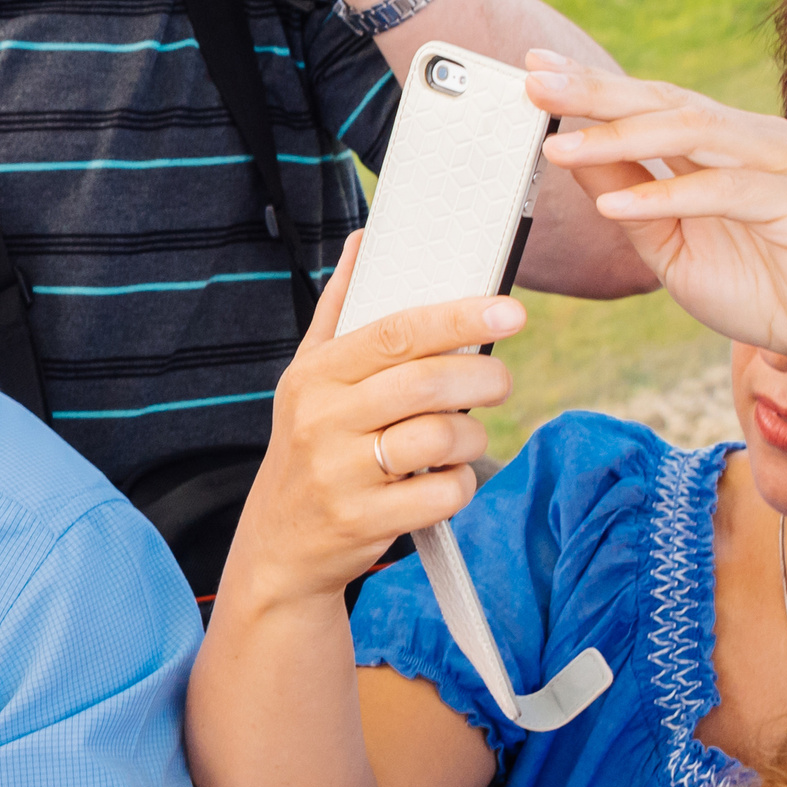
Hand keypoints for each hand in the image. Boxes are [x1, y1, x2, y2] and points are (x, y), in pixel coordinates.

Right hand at [230, 235, 521, 607]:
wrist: (279, 545)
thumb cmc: (308, 448)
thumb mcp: (309, 379)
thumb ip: (340, 312)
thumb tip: (366, 241)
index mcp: (315, 375)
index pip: (394, 333)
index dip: (457, 318)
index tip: (508, 310)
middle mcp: (321, 419)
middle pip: (427, 383)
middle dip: (483, 378)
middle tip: (498, 381)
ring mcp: (340, 472)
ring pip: (441, 438)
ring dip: (472, 437)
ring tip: (464, 437)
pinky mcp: (363, 520)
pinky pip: (442, 493)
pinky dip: (460, 485)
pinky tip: (444, 480)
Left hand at [524, 62, 786, 382]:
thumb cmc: (767, 291)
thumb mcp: (673, 247)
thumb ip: (627, 199)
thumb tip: (566, 152)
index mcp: (723, 145)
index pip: (649, 102)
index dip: (591, 84)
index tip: (533, 69)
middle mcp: (754, 140)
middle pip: (664, 101)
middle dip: (595, 91)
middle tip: (535, 81)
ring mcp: (784, 163)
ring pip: (693, 131)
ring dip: (620, 137)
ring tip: (559, 147)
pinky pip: (726, 189)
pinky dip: (667, 196)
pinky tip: (616, 206)